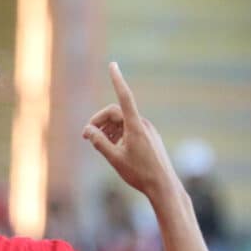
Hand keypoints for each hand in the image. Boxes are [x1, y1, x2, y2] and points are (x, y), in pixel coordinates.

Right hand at [82, 63, 179, 197]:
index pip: (123, 96)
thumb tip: (88, 130)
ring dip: (107, 130)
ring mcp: (147, 131)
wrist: (163, 186)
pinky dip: (117, 135)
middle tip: (86, 137)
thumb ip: (99, 143)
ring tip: (99, 145)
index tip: (112, 65)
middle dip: (99, 121)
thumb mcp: (114, 158)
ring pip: (122, 123)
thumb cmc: (139, 173)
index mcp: (135, 125)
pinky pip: (129, 130)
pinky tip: (112, 149)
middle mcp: (142, 124)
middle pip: (115, 113)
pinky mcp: (149, 138)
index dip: (117, 80)